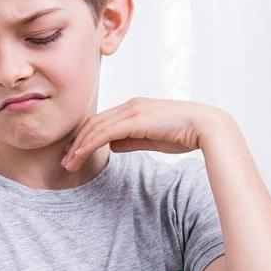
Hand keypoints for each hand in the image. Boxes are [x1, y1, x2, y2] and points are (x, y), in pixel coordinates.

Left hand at [61, 97, 225, 170]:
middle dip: (76, 143)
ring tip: (68, 164)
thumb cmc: (182, 133)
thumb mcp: (149, 138)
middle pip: (93, 123)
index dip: (84, 138)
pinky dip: (89, 145)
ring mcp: (131, 111)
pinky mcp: (135, 120)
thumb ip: (129, 140)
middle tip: (65, 161)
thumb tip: (111, 145)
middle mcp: (128, 106)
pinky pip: (104, 132)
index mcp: (132, 109)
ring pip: (95, 128)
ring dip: (78, 147)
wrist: (205, 126)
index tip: (74, 154)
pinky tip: (80, 156)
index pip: (100, 122)